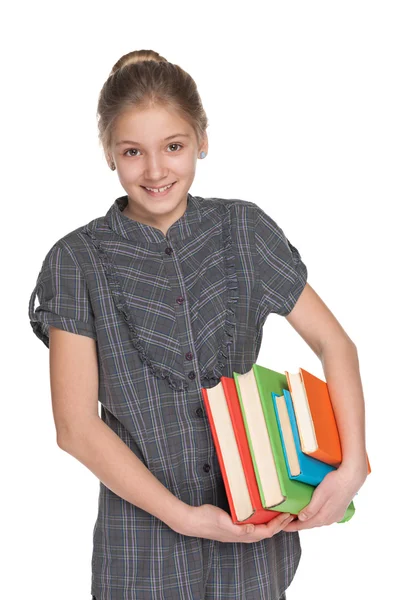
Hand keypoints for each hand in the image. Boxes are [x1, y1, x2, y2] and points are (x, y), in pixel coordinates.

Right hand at [174, 503, 295, 542]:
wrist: (192, 521)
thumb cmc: (206, 520)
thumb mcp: (222, 521)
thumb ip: (237, 528)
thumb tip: (251, 530)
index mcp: (242, 534)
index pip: (267, 532)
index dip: (279, 525)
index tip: (288, 515)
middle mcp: (242, 534)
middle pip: (267, 532)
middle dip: (280, 525)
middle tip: (290, 514)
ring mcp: (238, 531)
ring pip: (261, 529)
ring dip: (272, 523)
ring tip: (280, 514)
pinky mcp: (234, 526)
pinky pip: (253, 525)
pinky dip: (261, 520)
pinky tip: (261, 513)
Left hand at [282, 462, 367, 531]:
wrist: (352, 478)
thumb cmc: (335, 483)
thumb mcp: (320, 494)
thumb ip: (311, 509)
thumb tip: (301, 519)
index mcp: (323, 517)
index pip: (304, 525)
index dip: (292, 527)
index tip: (282, 528)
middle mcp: (330, 519)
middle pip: (310, 524)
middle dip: (298, 524)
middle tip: (286, 522)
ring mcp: (335, 516)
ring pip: (318, 521)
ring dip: (307, 520)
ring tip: (297, 517)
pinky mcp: (339, 510)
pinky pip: (324, 517)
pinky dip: (315, 517)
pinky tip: (312, 512)